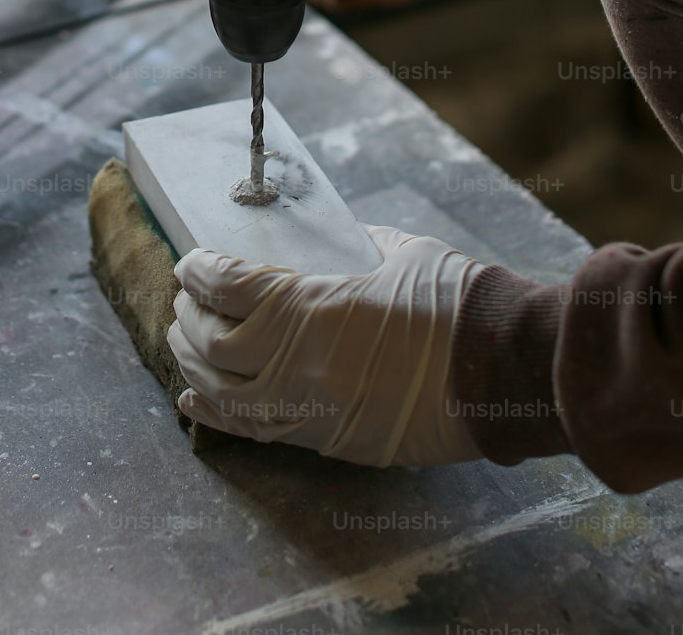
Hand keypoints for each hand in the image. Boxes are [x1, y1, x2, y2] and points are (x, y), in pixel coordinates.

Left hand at [168, 225, 486, 466]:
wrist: (499, 370)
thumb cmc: (454, 303)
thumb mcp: (394, 252)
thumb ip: (347, 247)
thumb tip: (323, 245)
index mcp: (310, 306)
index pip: (228, 286)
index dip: (200, 270)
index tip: (191, 259)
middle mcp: (294, 362)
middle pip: (210, 341)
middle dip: (189, 315)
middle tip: (187, 296)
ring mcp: (305, 407)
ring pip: (218, 392)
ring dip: (190, 363)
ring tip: (182, 340)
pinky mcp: (323, 438)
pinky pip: (249, 430)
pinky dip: (212, 414)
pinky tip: (193, 402)